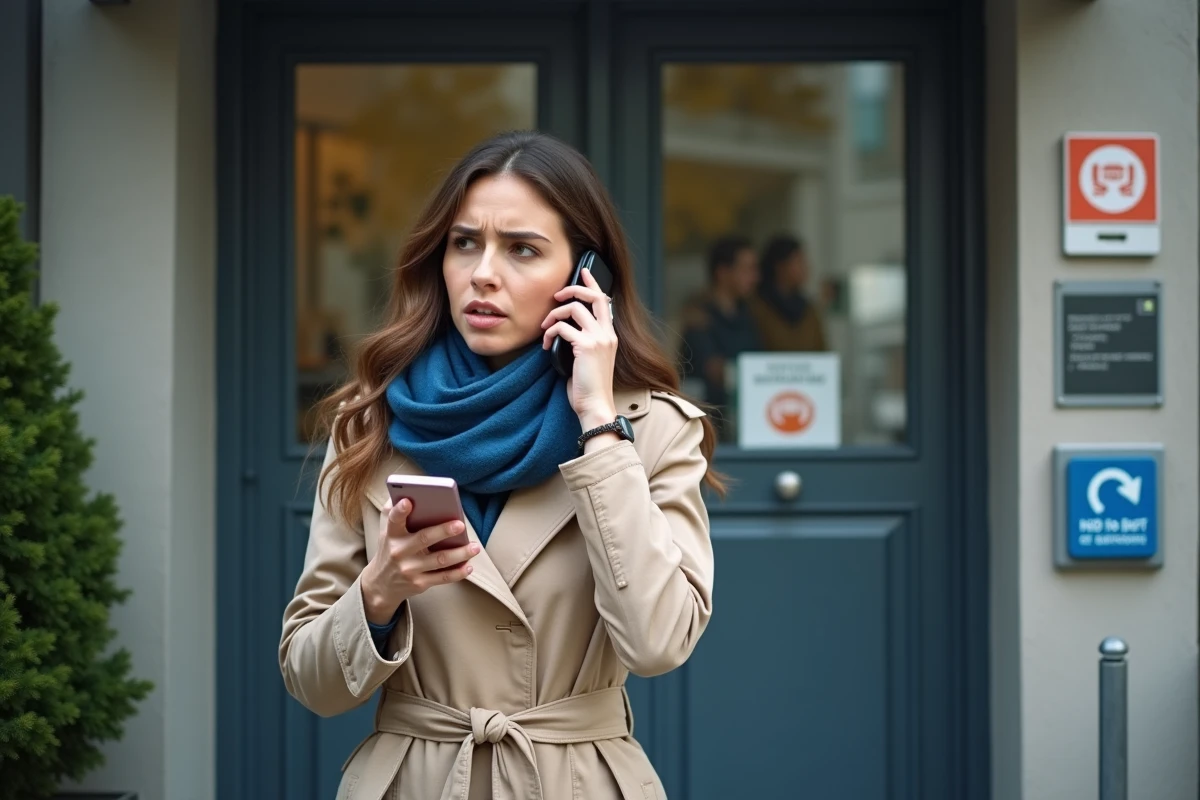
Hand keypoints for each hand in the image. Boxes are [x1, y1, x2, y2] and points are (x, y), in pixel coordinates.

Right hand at [360, 499, 479, 624]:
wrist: (382, 584)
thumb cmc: (390, 548)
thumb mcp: (386, 530)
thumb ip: (393, 510)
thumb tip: (408, 490)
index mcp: (391, 534)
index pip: (394, 520)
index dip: (400, 511)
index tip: (409, 501)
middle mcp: (399, 552)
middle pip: (423, 539)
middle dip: (442, 531)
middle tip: (461, 524)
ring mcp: (409, 569)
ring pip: (439, 560)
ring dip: (460, 554)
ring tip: (475, 547)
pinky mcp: (419, 583)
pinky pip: (442, 578)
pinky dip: (457, 573)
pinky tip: (469, 566)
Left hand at [541, 267, 618, 428]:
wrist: (595, 406)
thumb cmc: (588, 388)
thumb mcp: (589, 360)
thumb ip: (584, 341)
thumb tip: (564, 328)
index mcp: (609, 336)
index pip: (604, 301)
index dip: (593, 284)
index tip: (583, 272)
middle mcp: (607, 334)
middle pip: (593, 296)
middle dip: (572, 290)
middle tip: (556, 295)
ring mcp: (598, 339)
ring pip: (574, 308)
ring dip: (554, 315)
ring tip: (545, 328)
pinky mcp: (585, 346)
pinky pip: (562, 328)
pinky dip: (549, 333)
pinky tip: (546, 346)